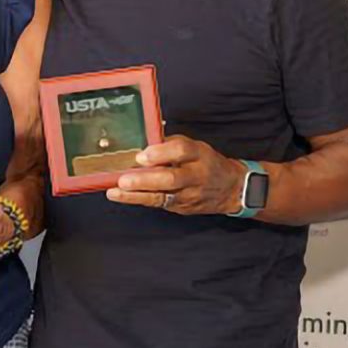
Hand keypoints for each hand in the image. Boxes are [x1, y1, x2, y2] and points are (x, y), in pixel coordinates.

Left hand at [106, 135, 244, 216]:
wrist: (232, 189)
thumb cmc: (206, 162)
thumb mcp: (195, 146)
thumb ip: (170, 143)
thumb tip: (144, 139)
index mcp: (199, 154)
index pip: (182, 151)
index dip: (161, 153)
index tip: (142, 155)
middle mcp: (196, 175)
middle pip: (172, 178)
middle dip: (146, 180)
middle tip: (124, 179)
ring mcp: (189, 195)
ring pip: (163, 197)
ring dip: (137, 195)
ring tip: (116, 191)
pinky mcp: (182, 208)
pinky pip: (159, 204)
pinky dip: (139, 200)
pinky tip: (121, 196)